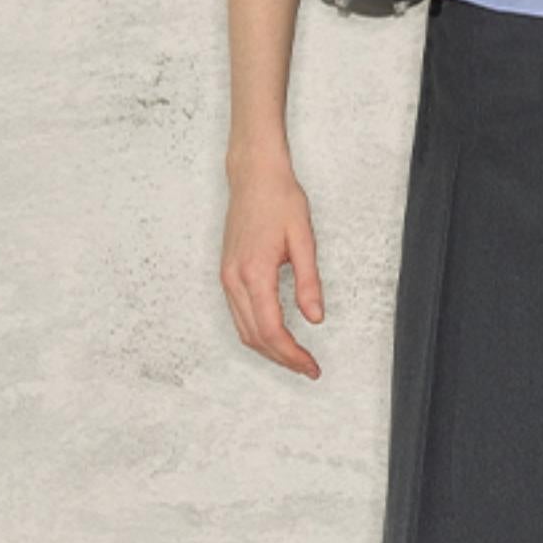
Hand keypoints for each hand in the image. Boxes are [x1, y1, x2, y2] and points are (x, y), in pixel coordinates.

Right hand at [220, 163, 324, 377]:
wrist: (253, 175)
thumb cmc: (279, 199)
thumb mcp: (303, 239)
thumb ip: (309, 282)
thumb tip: (315, 317)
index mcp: (254, 273)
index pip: (271, 330)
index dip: (292, 354)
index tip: (311, 365)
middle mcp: (234, 279)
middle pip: (255, 336)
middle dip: (282, 358)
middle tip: (308, 367)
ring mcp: (227, 277)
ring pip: (243, 329)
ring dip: (268, 349)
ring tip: (294, 357)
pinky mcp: (227, 273)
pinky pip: (238, 315)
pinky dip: (256, 332)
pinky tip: (275, 335)